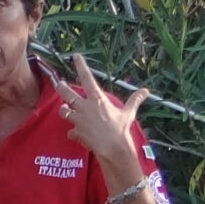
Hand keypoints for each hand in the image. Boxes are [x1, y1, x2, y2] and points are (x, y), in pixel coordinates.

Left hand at [58, 53, 151, 184]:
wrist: (113, 147)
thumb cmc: (121, 128)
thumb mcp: (128, 113)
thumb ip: (134, 101)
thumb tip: (146, 91)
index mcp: (98, 99)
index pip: (88, 78)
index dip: (81, 66)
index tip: (75, 56)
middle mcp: (85, 107)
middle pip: (66, 93)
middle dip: (61, 88)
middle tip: (58, 83)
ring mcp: (78, 119)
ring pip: (63, 111)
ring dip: (63, 111)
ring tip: (65, 110)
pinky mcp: (75, 131)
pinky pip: (71, 132)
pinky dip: (74, 134)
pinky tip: (79, 136)